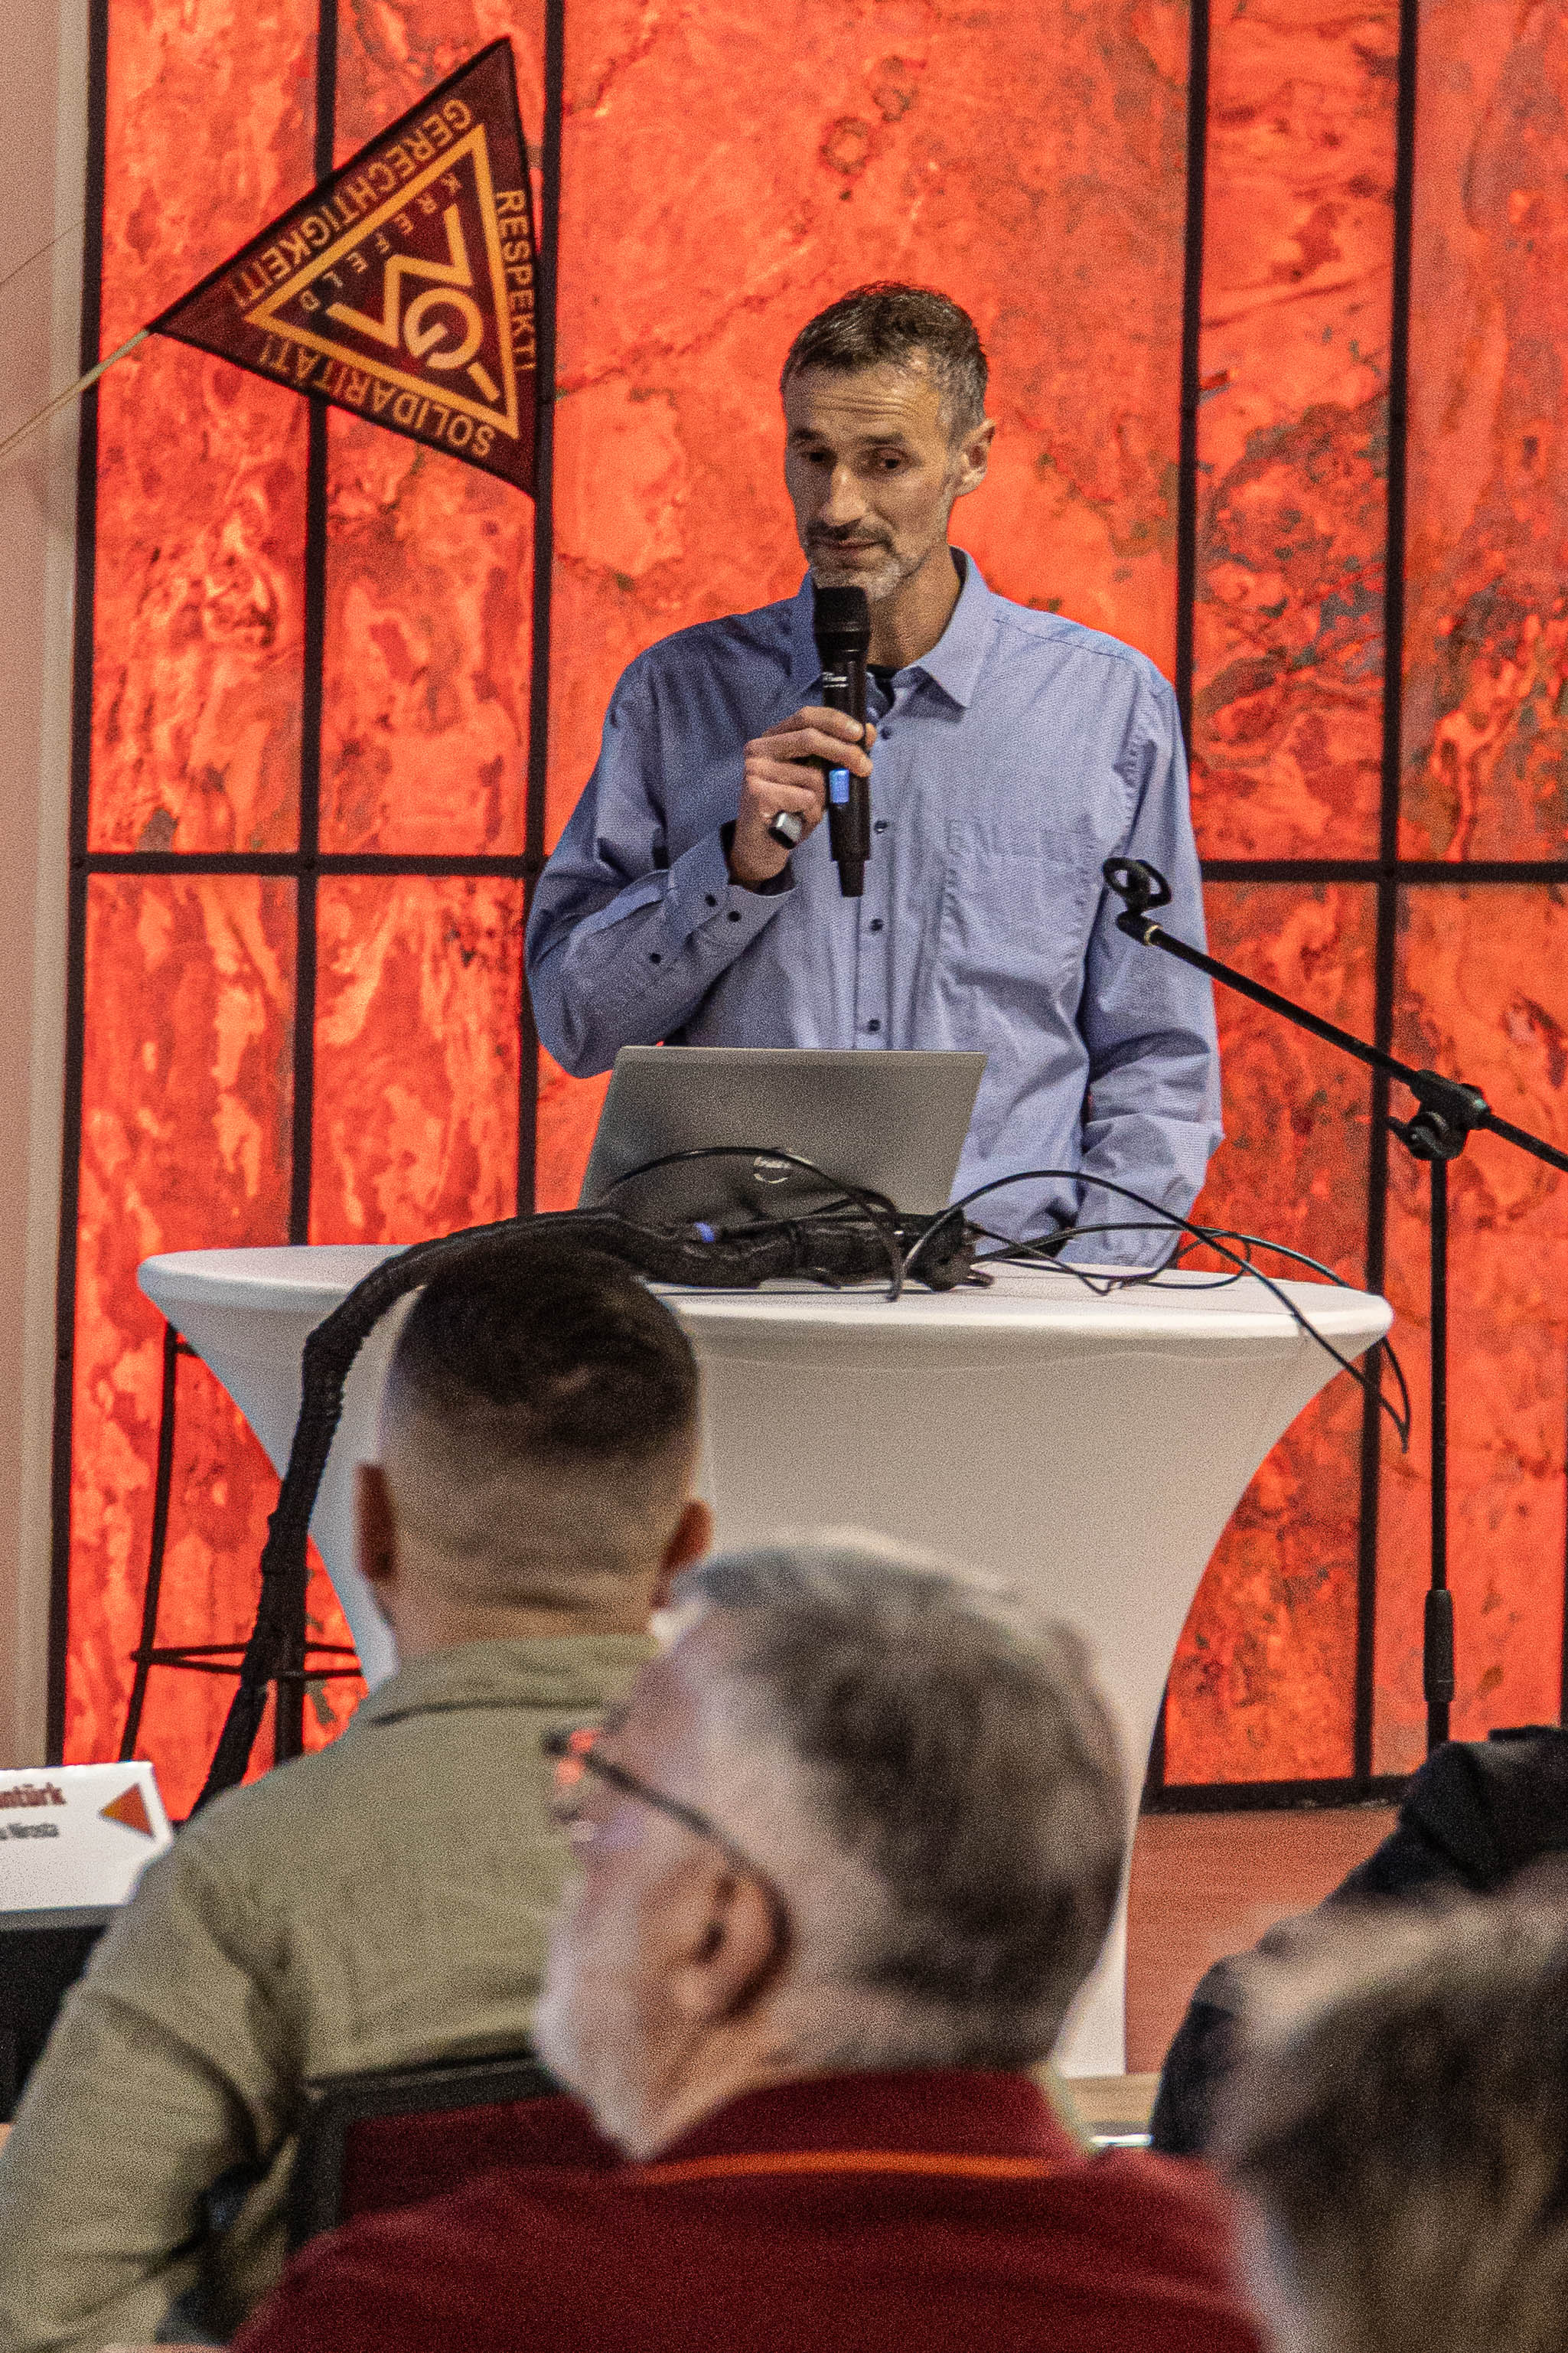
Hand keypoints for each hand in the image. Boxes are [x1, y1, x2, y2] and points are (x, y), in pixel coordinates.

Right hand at [728, 706, 874, 887]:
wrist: (762, 846)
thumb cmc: (792, 809)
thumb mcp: (818, 778)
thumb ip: (838, 756)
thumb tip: (869, 732)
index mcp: (774, 738)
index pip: (805, 716)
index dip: (834, 720)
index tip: (860, 732)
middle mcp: (759, 748)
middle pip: (810, 738)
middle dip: (844, 752)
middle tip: (865, 768)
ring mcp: (755, 770)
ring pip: (812, 776)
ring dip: (824, 798)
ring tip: (810, 810)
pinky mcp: (757, 793)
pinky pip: (804, 798)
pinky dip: (812, 812)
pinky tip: (798, 819)